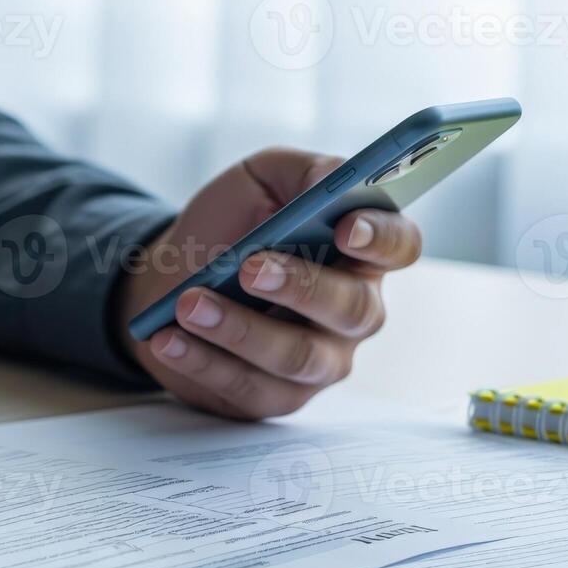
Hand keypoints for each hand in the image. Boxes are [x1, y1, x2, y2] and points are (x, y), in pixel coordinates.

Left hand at [115, 148, 422, 419]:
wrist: (170, 276)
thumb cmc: (230, 225)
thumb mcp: (262, 179)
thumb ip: (304, 171)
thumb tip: (331, 179)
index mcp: (360, 252)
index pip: (400, 246)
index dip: (381, 239)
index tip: (344, 226)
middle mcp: (353, 310)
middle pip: (353, 309)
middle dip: (301, 286)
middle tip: (248, 267)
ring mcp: (319, 360)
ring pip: (297, 356)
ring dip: (239, 329)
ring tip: (188, 303)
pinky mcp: (273, 396)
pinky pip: (246, 386)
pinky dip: (202, 361)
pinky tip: (167, 339)